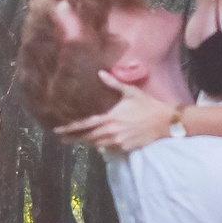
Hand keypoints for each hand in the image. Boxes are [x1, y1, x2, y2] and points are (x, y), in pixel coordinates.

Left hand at [58, 78, 176, 154]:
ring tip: (78, 140)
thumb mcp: (130, 92)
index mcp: (110, 118)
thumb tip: (100, 73)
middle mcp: (111, 132)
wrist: (163, 122)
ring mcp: (118, 142)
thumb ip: (113, 83)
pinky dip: (101, 146)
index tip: (58, 130)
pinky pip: (108, 149)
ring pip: (96, 145)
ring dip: (87, 142)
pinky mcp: (125, 148)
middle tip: (63, 138)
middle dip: (74, 138)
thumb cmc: (147, 105)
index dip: (70, 128)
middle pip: (87, 138)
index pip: (85, 125)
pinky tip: (98, 143)